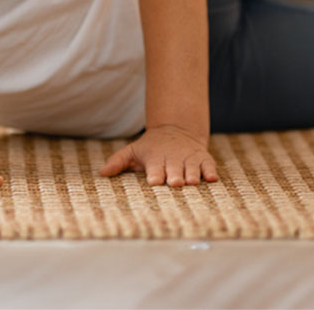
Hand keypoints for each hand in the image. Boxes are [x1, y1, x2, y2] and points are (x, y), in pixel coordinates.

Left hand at [98, 124, 218, 186]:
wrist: (176, 130)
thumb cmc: (150, 148)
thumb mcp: (133, 152)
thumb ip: (118, 162)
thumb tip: (101, 173)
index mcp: (155, 158)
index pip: (154, 168)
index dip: (155, 175)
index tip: (154, 181)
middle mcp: (173, 158)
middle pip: (174, 169)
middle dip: (174, 176)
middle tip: (174, 183)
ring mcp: (189, 158)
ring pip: (191, 168)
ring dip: (191, 174)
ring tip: (191, 182)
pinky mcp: (203, 158)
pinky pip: (208, 165)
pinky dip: (210, 171)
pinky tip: (211, 178)